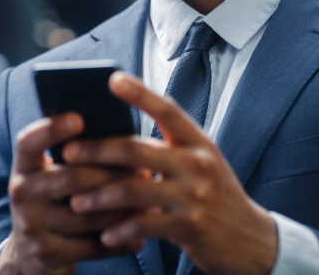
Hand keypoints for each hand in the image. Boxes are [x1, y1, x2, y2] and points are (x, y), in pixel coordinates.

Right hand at [0, 113, 142, 274]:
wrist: (29, 253)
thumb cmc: (53, 198)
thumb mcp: (50, 172)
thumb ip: (73, 153)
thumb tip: (117, 126)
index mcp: (24, 166)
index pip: (29, 142)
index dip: (52, 129)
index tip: (79, 119)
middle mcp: (22, 193)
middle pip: (71, 177)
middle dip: (112, 174)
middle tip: (144, 171)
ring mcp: (32, 225)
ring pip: (85, 214)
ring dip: (121, 208)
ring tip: (148, 200)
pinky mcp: (47, 253)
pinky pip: (90, 245)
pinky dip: (118, 239)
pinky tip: (138, 234)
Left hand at [62, 72, 277, 274]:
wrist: (251, 239)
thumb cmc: (216, 195)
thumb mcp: (202, 163)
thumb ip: (170, 148)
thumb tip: (120, 135)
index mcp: (199, 142)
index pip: (166, 109)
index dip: (140, 93)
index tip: (112, 79)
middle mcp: (198, 163)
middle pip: (136, 150)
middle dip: (97, 150)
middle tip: (68, 153)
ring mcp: (194, 195)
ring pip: (133, 189)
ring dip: (99, 196)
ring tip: (75, 201)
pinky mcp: (190, 227)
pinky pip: (144, 225)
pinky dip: (120, 229)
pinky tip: (104, 233)